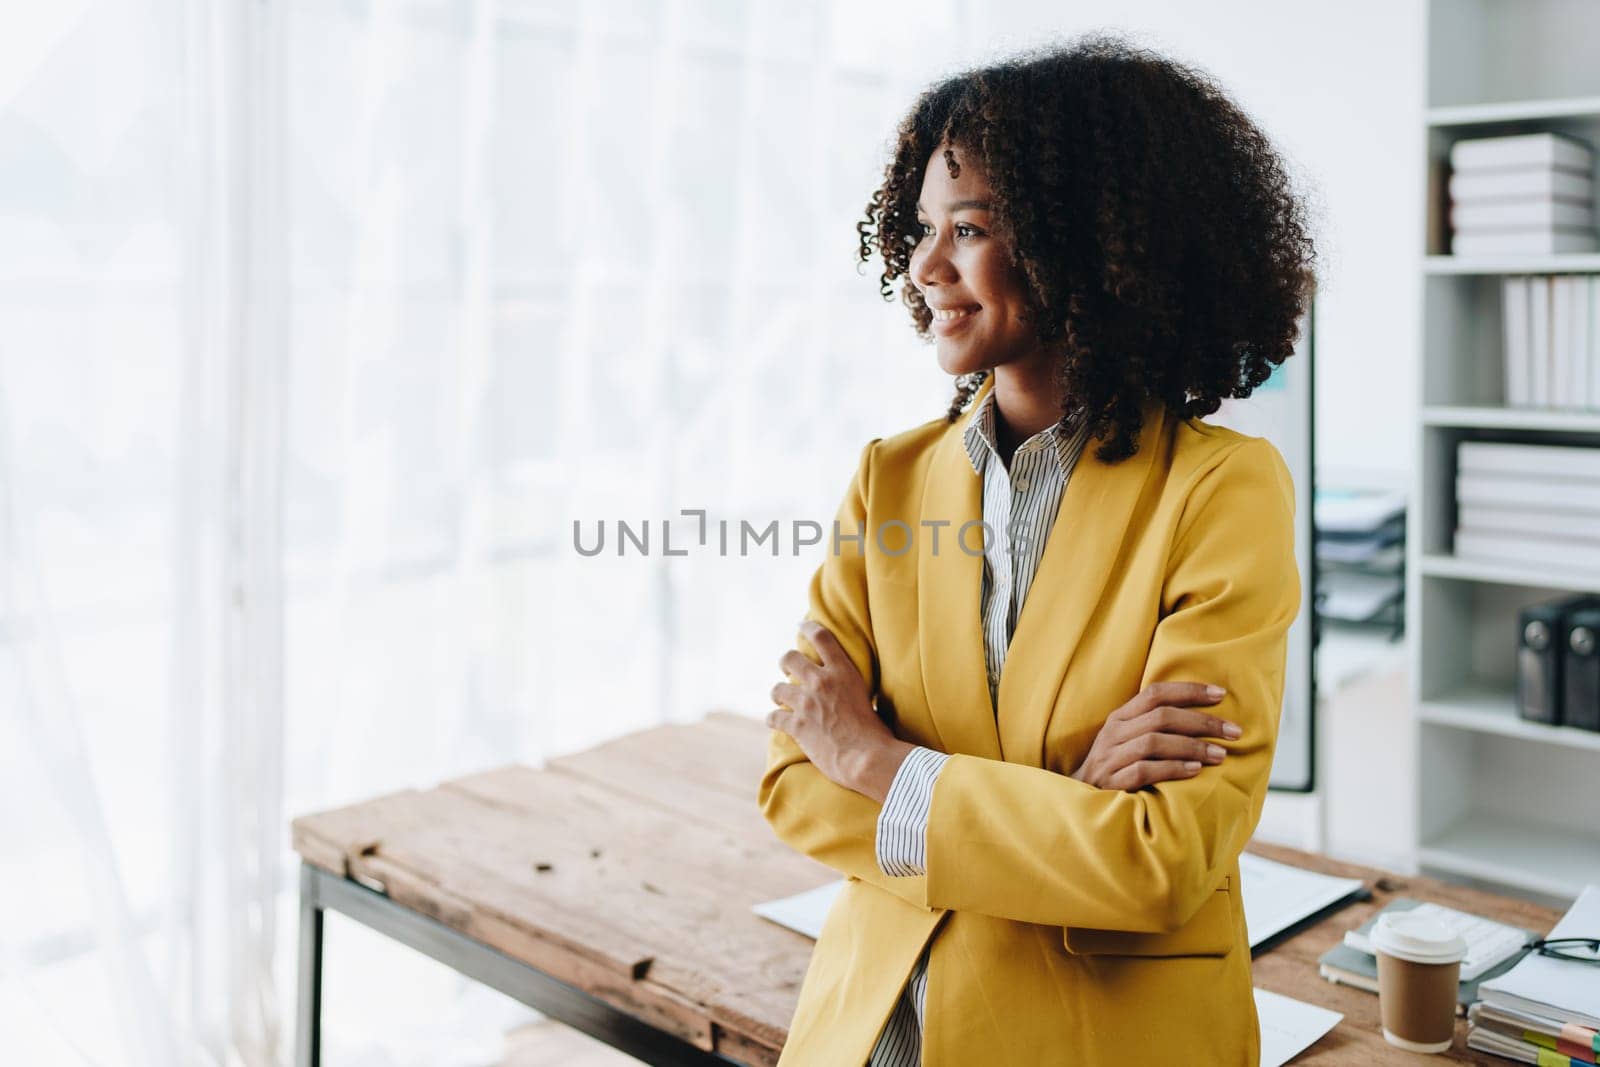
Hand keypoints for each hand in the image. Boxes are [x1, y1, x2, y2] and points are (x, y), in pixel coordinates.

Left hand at [768, 620, 911, 801]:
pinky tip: (775, 722)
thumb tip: (843, 688)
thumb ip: (849, 687)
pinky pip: (773, 717)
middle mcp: (822, 682)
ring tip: (781, 700)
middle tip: (787, 669)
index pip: (821, 638)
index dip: (808, 628)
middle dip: (785, 662)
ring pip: (778, 689)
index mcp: (843, 672)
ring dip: (778, 694)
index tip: (800, 625)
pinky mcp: (797, 726)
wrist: (867, 758)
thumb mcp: (866, 697)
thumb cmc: (875, 732)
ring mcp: (807, 704)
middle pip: (790, 658)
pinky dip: (773, 720)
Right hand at [1070, 682, 1240, 791]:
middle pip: (1161, 717)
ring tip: (1220, 754)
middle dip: (1203, 722)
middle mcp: (1114, 732)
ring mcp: (1110, 757)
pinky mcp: (1111, 781)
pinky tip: (1194, 771)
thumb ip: (1153, 725)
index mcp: (1120, 717)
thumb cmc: (1115, 766)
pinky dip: (1172, 769)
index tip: (1221, 694)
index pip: (1156, 693)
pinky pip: (1143, 771)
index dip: (1189, 691)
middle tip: (1233, 732)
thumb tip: (1202, 716)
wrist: (1079, 799)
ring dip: (1192, 747)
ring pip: (1154, 742)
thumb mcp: (1127, 740)